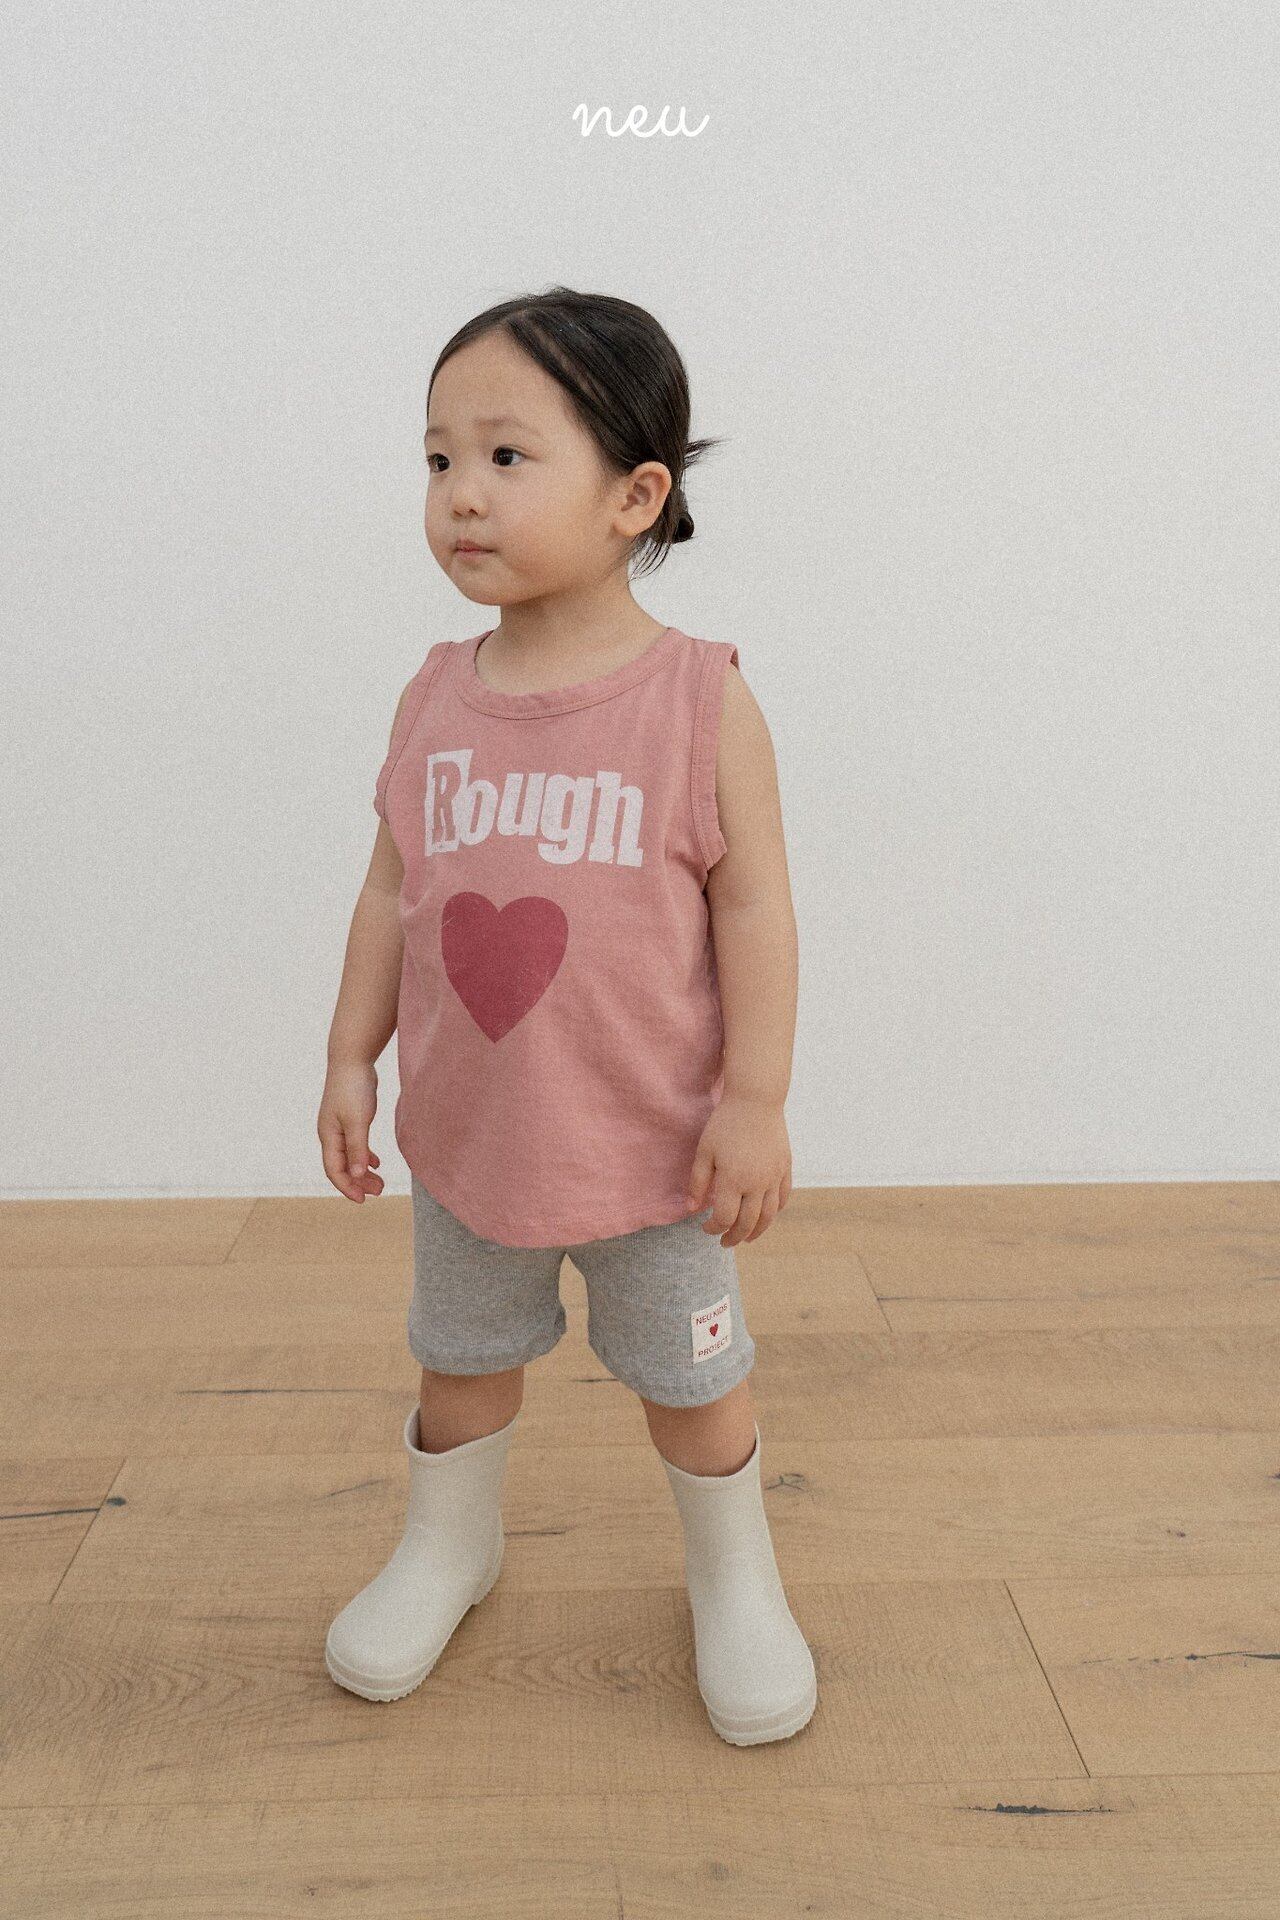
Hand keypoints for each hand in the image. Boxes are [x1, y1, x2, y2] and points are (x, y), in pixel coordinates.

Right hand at [318, 1060, 386, 1202]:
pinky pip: (355, 1144)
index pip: (334, 1170)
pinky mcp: (350, 1118)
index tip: (363, 1200)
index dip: (347, 1187)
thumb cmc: (353, 1087)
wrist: (352, 1059)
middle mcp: (330, 1134)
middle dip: (358, 1182)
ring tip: (381, 1183)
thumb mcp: (358, 1120)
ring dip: (363, 1171)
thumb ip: (358, 1148)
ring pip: (349, 1157)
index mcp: (328, 1136)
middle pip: (341, 1167)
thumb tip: (358, 1175)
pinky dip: (365, 1156)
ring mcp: (339, 1126)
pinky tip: (377, 1163)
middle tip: (379, 1192)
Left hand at [685, 1094, 791, 1245]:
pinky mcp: (785, 1168)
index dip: (714, 1228)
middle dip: (735, 1237)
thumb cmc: (725, 1124)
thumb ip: (698, 1183)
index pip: (725, 1218)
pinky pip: (783, 1197)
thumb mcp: (704, 1151)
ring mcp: (774, 1177)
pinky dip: (775, 1211)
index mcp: (733, 1180)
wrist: (756, 1100)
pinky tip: (766, 1216)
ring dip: (757, 1231)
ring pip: (769, 1215)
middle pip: (748, 1223)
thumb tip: (692, 1210)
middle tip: (725, 1242)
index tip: (705, 1228)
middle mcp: (757, 1183)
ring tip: (747, 1238)